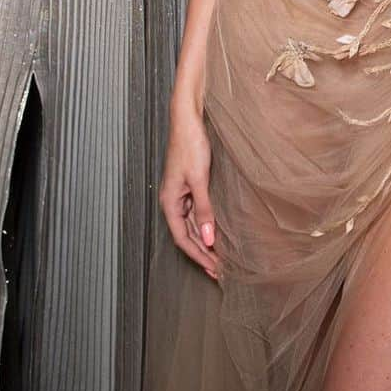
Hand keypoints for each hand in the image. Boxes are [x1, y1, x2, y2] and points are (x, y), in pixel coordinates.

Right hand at [159, 97, 217, 278]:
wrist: (188, 119)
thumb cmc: (191, 144)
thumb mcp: (199, 179)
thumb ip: (204, 209)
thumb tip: (207, 239)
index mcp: (169, 202)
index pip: (182, 239)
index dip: (198, 256)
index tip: (214, 270)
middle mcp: (172, 201)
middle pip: (187, 235)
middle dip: (203, 254)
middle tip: (221, 271)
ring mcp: (180, 193)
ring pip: (192, 225)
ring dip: (205, 242)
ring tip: (221, 257)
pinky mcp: (189, 185)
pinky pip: (196, 213)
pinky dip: (206, 225)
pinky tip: (216, 232)